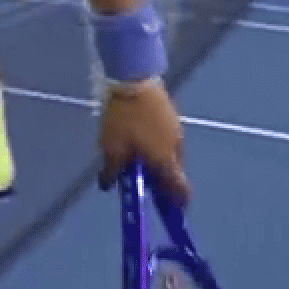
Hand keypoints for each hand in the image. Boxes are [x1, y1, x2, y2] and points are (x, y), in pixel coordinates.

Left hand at [98, 77, 189, 205]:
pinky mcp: (172, 115)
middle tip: (141, 180)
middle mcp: (176, 148)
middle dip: (160, 180)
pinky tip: (139, 137)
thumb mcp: (111, 147)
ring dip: (157, 160)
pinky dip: (157, 145)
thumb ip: (111, 170)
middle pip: (174, 173)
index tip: (168, 208)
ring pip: (170, 154)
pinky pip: (167, 138)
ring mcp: (176, 130)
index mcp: (166, 161)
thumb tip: (107, 186)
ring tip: (135, 156)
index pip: (181, 189)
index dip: (177, 202)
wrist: (134, 79)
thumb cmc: (124, 118)